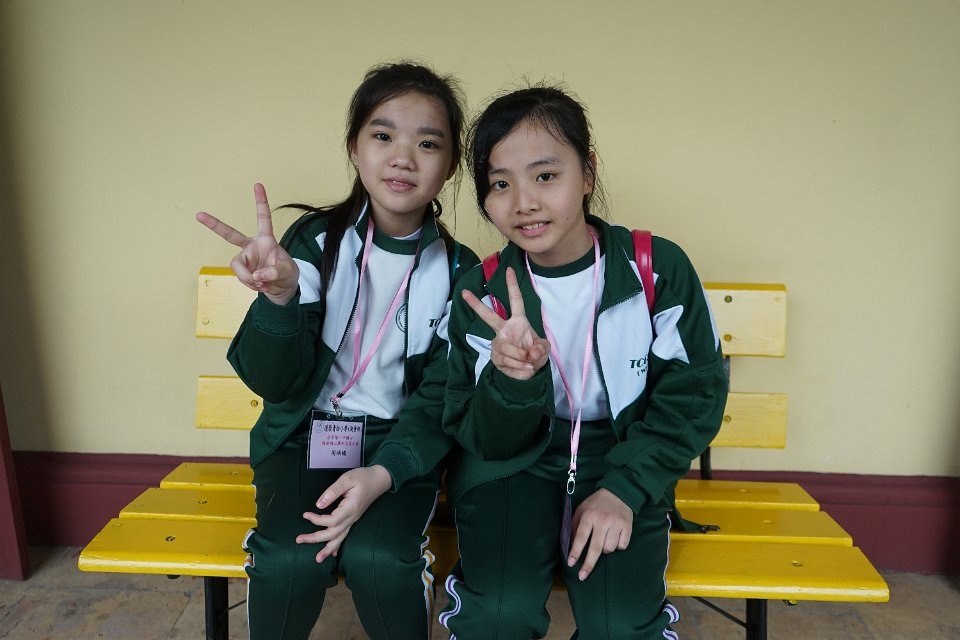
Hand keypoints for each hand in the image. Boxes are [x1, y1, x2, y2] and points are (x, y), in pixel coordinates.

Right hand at [196, 183, 298, 305]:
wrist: (282, 288)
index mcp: (266, 239)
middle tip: (199, 214)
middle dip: (214, 225)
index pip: (263, 218)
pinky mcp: (241, 270)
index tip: (257, 184)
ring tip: (262, 282)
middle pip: (230, 234)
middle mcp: (252, 246)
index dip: (261, 202)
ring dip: (249, 277)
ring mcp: (245, 258)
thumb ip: (274, 272)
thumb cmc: (287, 274)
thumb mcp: (287, 272)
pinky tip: (259, 284)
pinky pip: (241, 277)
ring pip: (238, 267)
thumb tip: (256, 275)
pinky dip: (250, 283)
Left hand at [294, 465, 392, 562]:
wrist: (380, 479)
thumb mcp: (347, 479)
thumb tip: (319, 505)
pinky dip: (338, 546)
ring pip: (340, 539)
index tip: (305, 515)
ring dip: (327, 549)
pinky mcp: (353, 519)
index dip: (317, 520)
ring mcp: (353, 520)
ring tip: (317, 559)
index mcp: (350, 508)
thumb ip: (332, 491)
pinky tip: (333, 553)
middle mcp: (352, 517)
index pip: (331, 521)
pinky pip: (344, 536)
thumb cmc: (363, 477)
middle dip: (315, 538)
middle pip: (333, 534)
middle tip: (299, 540)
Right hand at [462, 267, 549, 379]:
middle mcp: (504, 329)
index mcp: (518, 321)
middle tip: (464, 292)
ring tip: (529, 363)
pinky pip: (505, 361)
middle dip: (476, 305)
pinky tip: (524, 369)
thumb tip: (530, 352)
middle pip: (488, 316)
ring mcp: (498, 343)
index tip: (509, 270)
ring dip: (520, 357)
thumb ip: (541, 348)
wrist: (529, 372)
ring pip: (505, 347)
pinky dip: (518, 367)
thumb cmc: (535, 354)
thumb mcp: (544, 349)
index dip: (512, 286)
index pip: (516, 301)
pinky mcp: (495, 357)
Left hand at [566, 488, 632, 580]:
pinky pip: (622, 546)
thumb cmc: (596, 504)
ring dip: (605, 548)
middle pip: (595, 548)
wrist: (618, 492)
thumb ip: (575, 525)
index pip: (580, 537)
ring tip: (604, 537)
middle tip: (582, 576)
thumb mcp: (581, 509)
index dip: (575, 551)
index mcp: (589, 516)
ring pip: (609, 549)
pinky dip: (618, 545)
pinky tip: (615, 536)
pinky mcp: (627, 527)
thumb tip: (569, 544)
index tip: (571, 563)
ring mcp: (616, 524)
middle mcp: (602, 521)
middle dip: (588, 564)